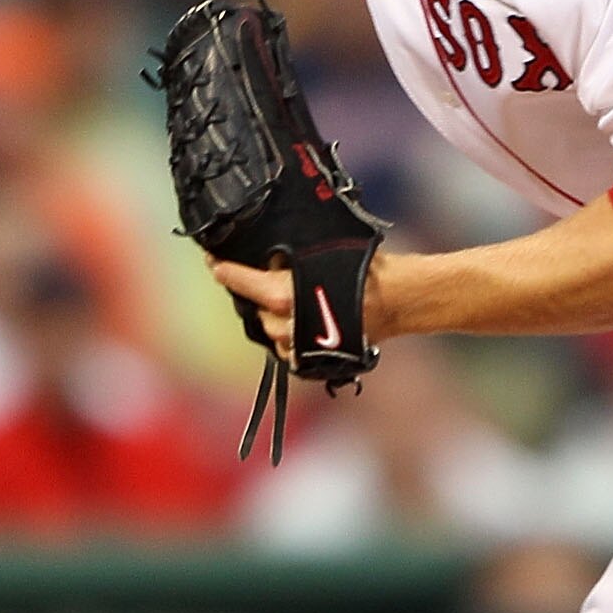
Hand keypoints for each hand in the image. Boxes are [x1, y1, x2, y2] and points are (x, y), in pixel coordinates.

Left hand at [210, 254, 409, 358]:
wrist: (399, 299)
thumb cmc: (365, 269)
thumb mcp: (322, 250)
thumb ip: (289, 258)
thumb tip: (268, 256)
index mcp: (281, 295)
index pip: (239, 281)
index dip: (224, 270)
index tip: (213, 262)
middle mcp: (284, 325)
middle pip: (256, 310)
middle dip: (259, 296)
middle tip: (270, 281)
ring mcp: (298, 347)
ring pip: (272, 332)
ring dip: (276, 317)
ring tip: (294, 301)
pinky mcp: (312, 361)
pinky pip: (290, 349)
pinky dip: (291, 336)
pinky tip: (305, 322)